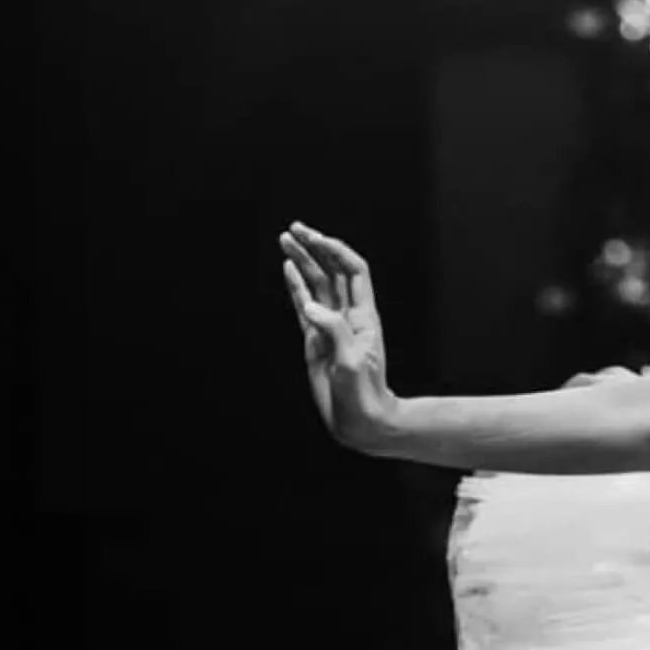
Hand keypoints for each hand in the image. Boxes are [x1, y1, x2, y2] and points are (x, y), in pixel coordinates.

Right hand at [279, 221, 396, 451]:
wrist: (361, 420)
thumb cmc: (363, 395)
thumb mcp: (351, 364)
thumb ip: (333, 332)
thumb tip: (311, 306)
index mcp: (363, 317)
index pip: (353, 272)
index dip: (336, 252)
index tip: (316, 238)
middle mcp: (347, 317)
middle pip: (333, 272)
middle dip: (315, 248)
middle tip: (295, 228)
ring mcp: (330, 326)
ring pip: (316, 285)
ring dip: (303, 261)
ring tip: (286, 239)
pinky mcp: (315, 339)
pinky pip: (304, 305)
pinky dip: (295, 286)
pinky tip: (288, 269)